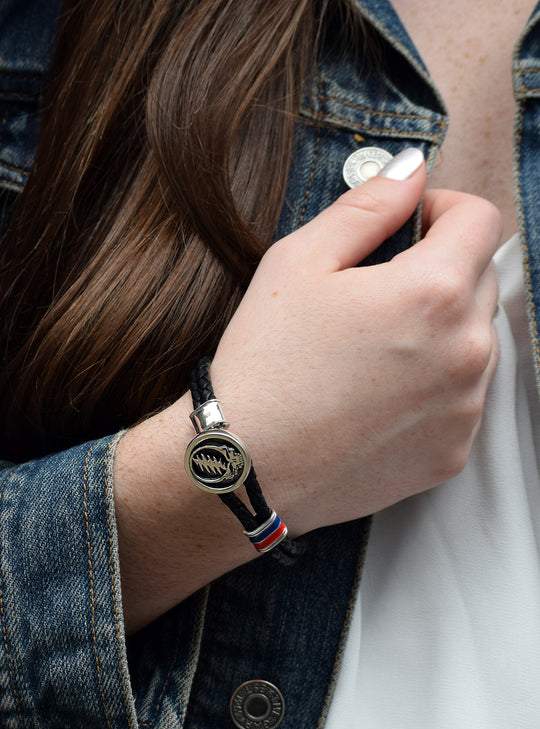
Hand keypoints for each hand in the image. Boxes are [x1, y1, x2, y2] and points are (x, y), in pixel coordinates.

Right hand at [211, 155, 500, 534]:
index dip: (443, 208)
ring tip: (375, 350)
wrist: (247, 469)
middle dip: (440, 268)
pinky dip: (435, 384)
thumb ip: (367, 206)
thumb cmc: (265, 364)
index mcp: (433, 292)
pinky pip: (463, 397)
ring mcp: (465, 408)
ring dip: (441, 329)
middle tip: (378, 291)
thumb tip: (410, 171)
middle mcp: (466, 351)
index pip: (481, 220)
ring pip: (475, 340)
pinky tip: (379, 394)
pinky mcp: (453, 451)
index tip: (411, 224)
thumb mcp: (299, 262)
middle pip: (481, 279)